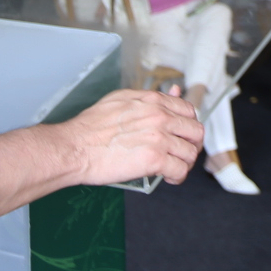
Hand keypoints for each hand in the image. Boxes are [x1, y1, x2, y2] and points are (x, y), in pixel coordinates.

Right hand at [57, 89, 203, 186]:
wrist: (75, 147)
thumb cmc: (91, 128)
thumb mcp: (122, 100)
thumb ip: (150, 98)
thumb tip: (175, 92)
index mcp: (152, 101)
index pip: (188, 111)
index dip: (188, 126)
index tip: (181, 135)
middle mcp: (160, 116)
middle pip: (196, 131)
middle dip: (191, 145)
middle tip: (181, 154)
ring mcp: (159, 137)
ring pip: (190, 153)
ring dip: (184, 163)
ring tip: (173, 168)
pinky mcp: (154, 159)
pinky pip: (180, 170)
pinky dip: (177, 177)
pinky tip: (168, 178)